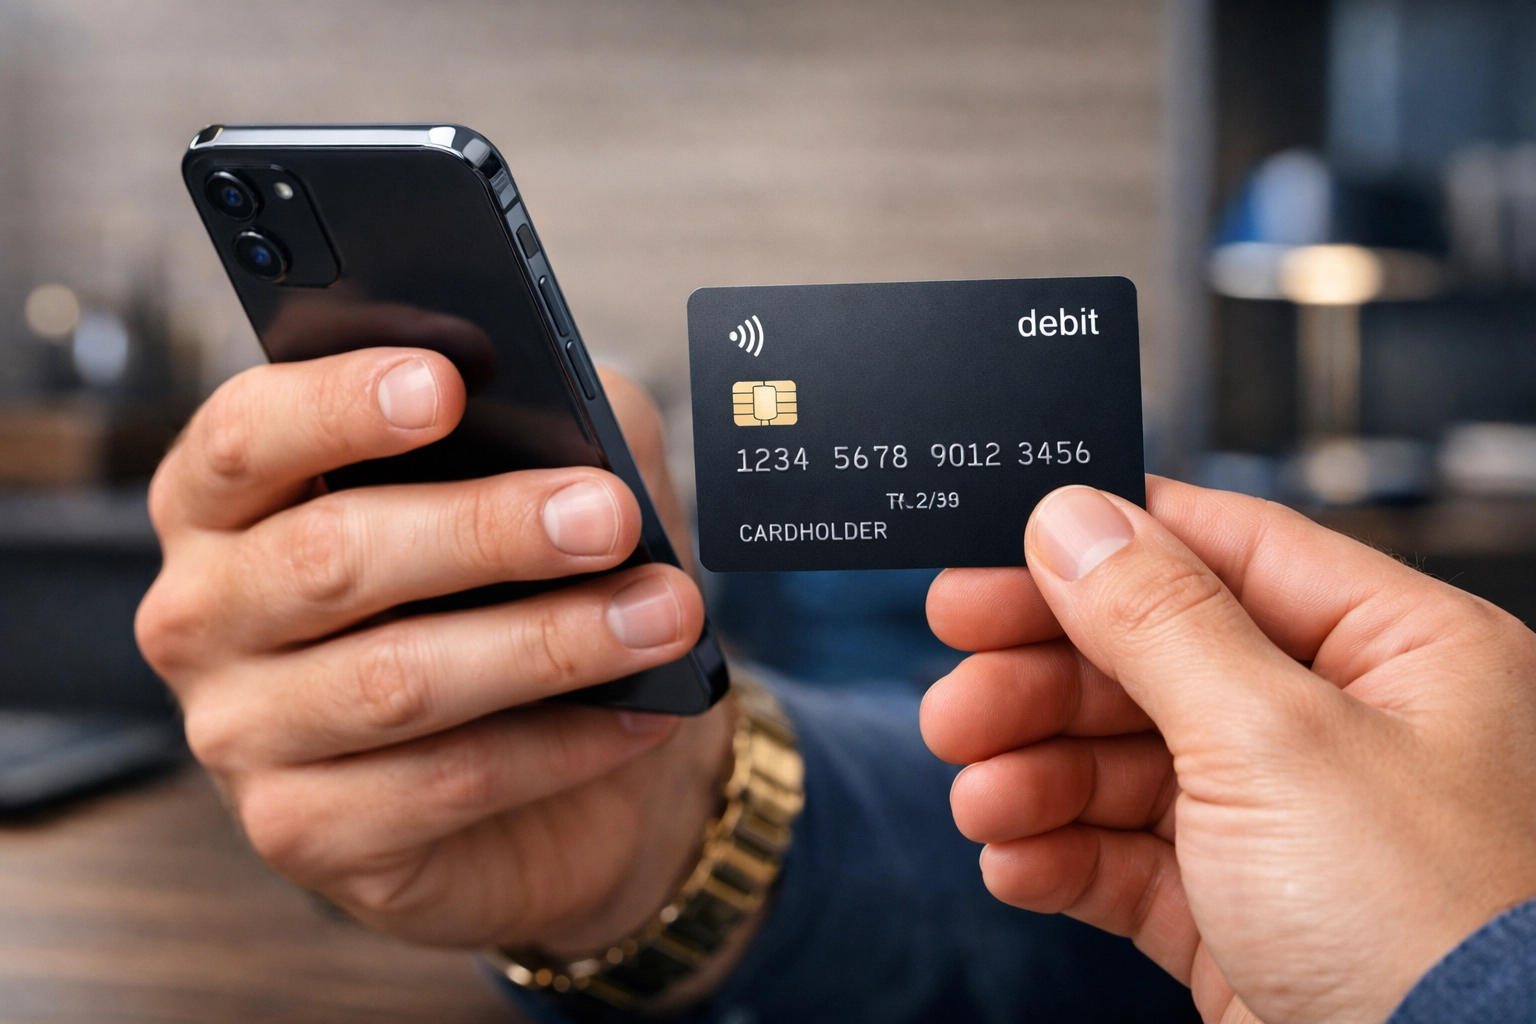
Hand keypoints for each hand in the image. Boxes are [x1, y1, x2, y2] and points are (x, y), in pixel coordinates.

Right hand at [136, 348, 735, 967]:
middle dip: (486, 530)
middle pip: (328, 556)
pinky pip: (442, 782)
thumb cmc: (521, 589)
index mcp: (231, 498)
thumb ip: (550, 427)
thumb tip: (579, 434)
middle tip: (610, 515)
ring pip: (396, 681)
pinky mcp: (304, 830)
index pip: (248, 434)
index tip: (446, 385)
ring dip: (550, 642)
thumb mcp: (542, 477)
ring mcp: (241, 732)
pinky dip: (558, 745)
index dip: (339, 405)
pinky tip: (639, 715)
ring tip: (663, 614)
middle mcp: (207, 613)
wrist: (553, 766)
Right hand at [922, 477, 1535, 1023]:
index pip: (1220, 553)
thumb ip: (1160, 620)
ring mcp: (1290, 826)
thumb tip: (1074, 519)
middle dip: (1041, 684)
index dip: (1094, 552)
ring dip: (1035, 777)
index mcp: (1397, 650)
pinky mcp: (1241, 916)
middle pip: (1151, 662)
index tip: (987, 560)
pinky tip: (1016, 861)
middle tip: (957, 698)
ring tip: (978, 799)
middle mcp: (1345, 728)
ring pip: (1125, 765)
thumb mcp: (1275, 740)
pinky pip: (1129, 859)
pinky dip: (1061, 854)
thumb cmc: (1434, 932)